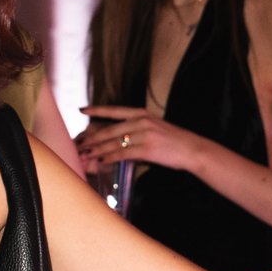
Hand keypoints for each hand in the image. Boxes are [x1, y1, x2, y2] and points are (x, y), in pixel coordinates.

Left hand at [76, 105, 203, 175]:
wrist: (192, 149)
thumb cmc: (173, 141)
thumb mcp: (154, 128)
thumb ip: (136, 130)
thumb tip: (117, 139)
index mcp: (142, 114)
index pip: (114, 110)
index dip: (96, 110)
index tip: (82, 109)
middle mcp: (141, 121)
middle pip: (109, 130)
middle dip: (92, 138)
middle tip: (79, 143)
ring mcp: (143, 135)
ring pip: (113, 142)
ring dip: (97, 150)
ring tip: (85, 154)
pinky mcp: (146, 149)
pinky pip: (123, 153)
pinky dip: (110, 158)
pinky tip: (102, 161)